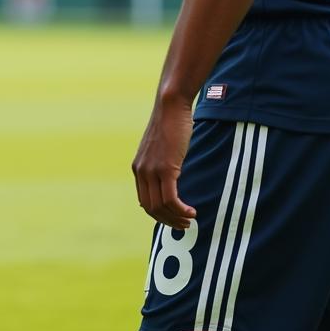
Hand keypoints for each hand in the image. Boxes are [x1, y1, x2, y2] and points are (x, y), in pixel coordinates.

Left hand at [131, 94, 196, 228]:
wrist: (171, 106)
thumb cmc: (171, 124)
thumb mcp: (161, 148)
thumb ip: (160, 163)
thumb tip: (170, 177)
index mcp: (138, 168)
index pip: (144, 201)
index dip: (159, 215)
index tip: (174, 218)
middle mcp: (141, 171)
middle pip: (151, 208)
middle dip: (168, 221)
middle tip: (184, 224)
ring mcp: (152, 170)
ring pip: (161, 207)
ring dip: (176, 218)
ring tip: (190, 219)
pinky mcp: (165, 168)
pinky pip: (170, 199)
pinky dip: (181, 210)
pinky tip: (191, 212)